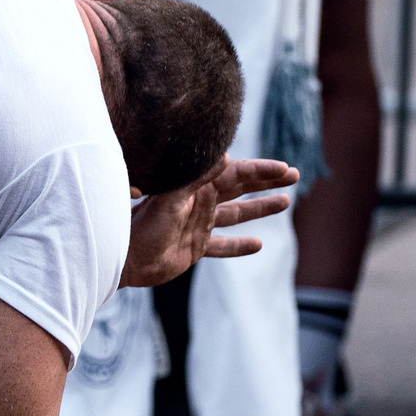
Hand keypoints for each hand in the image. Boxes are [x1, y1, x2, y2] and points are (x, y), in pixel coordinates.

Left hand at [121, 156, 299, 287]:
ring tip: (286, 202)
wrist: (122, 258)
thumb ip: (193, 180)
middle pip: (239, 188)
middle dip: (266, 181)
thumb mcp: (168, 201)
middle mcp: (199, 202)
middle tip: (294, 175)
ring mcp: (198, 224)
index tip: (283, 168)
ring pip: (235, 215)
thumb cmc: (139, 227)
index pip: (234, 174)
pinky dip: (238, 246)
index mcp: (195, 187)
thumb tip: (224, 156)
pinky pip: (222, 246)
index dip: (260, 171)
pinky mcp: (194, 247)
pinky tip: (257, 245)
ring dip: (259, 208)